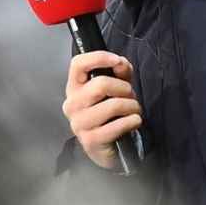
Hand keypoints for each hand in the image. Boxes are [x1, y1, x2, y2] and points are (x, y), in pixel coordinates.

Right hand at [63, 51, 140, 169]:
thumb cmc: (110, 113)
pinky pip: (118, 125)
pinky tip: (133, 122)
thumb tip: (121, 63)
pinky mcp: (90, 140)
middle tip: (130, 96)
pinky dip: (133, 121)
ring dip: (132, 106)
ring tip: (133, 111)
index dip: (99, 58)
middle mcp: (72, 104)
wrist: (108, 146)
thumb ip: (119, 71)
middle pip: (101, 84)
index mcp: (74, 87)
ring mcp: (79, 123)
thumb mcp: (116, 88)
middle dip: (124, 89)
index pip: (78, 64)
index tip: (117, 61)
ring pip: (113, 105)